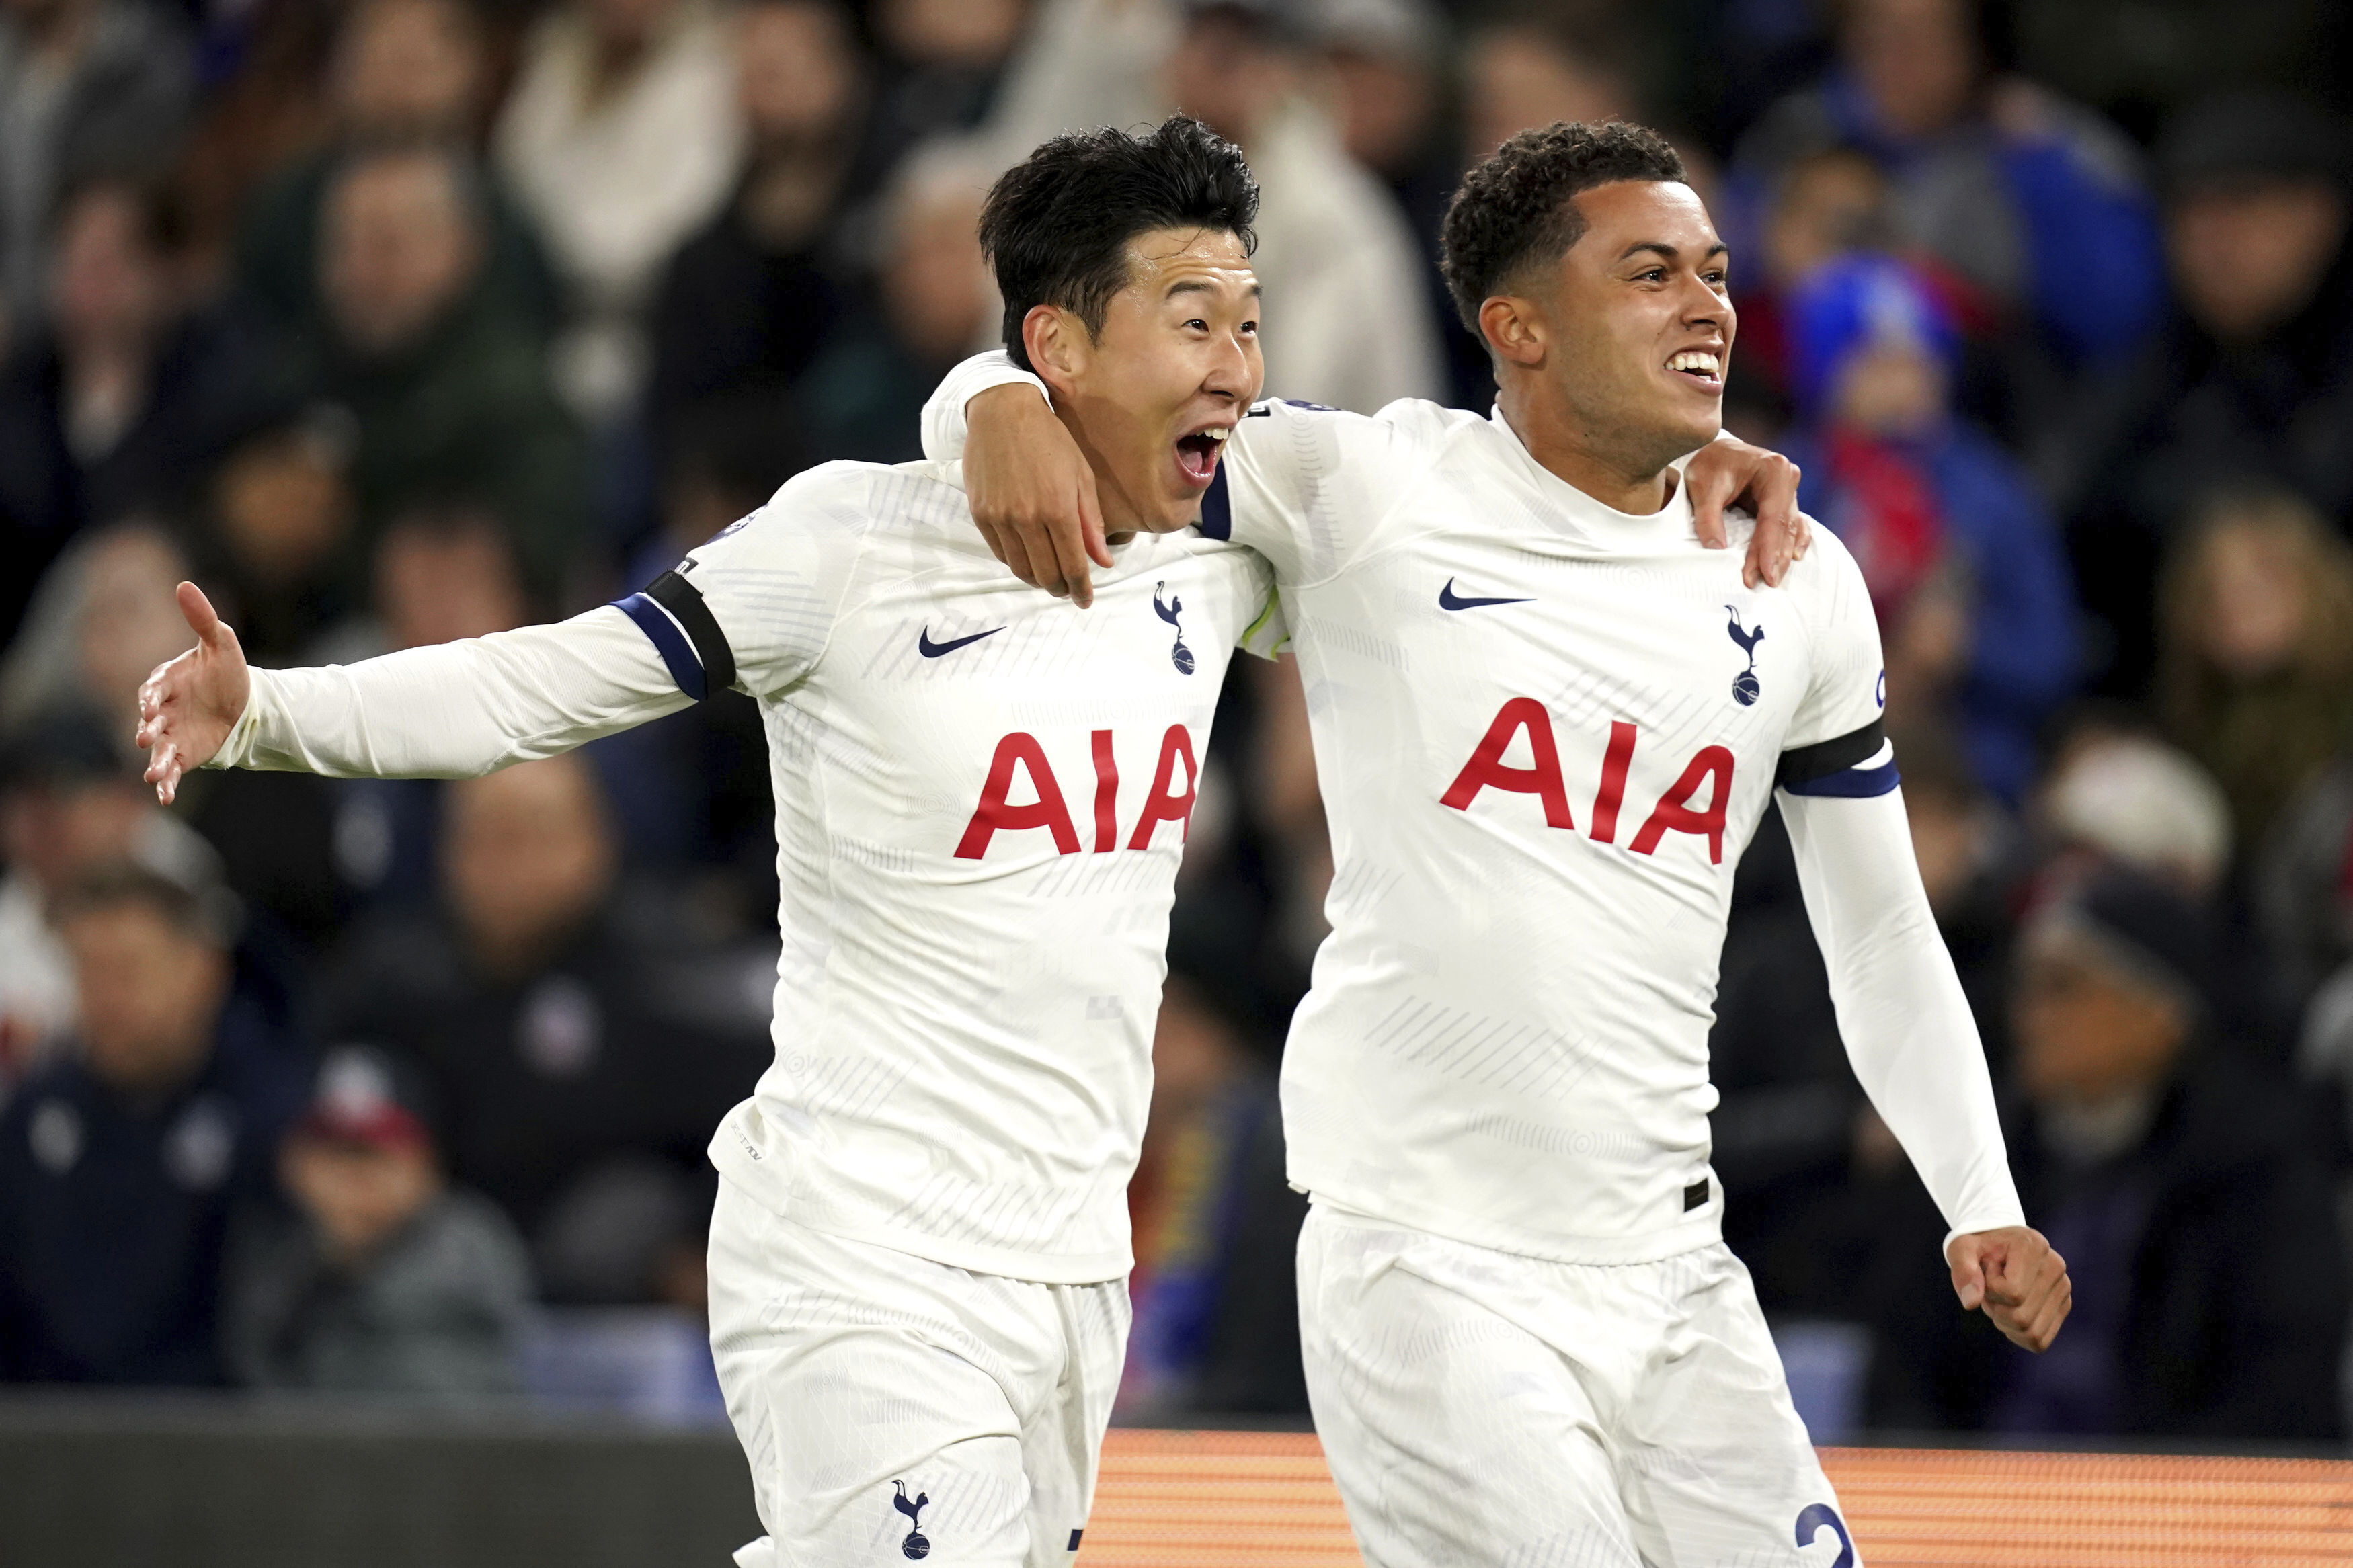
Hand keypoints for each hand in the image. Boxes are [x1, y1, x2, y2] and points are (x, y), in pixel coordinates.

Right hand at [136, 582, 249, 804]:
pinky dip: (166, 784)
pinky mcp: (183, 754)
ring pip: (157, 749)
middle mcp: (164, 710)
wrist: (245, 703)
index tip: (152, 702)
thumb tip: (184, 584)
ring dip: (153, 762)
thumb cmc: (227, 671)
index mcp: (168, 681)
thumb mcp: (221, 642)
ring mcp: (171, 734)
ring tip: (152, 776)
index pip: (154, 687)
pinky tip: (164, 799)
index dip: (152, 696)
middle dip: (148, 728)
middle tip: (145, 736)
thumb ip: (202, 618)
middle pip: (151, 720)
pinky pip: (171, 770)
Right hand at [964, 385, 1112, 607]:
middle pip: (1046, 575)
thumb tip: (1102, 561)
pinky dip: (1016, 563)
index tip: (1085, 600)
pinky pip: (1000, 553)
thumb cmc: (1050, 440)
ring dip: (1037, 580)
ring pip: (1020, 569)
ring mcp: (1001, 517)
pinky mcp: (981, 514)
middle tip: (1068, 589)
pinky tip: (1028, 558)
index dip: (1081, 589)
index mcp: (1059, 508)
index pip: (1073, 565)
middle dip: (1060, 588)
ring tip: (1049, 577)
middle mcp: (1028, 517)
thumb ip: (1091, 522)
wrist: (1003, 412)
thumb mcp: (1081, 476)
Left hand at [1684, 438, 1810, 588]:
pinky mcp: (1784, 499)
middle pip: (1784, 526)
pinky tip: (1792, 559)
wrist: (1713, 451)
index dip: (1768, 549)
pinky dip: (1791, 542)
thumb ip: (1708, 518)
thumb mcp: (1702, 487)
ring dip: (1782, 555)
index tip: (1763, 574)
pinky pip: (1793, 524)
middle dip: (1775, 557)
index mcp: (1773, 470)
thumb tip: (1717, 550)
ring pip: (1790, 528)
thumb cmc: (1709, 465)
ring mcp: (1789, 489)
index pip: (1772, 518)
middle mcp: (1787, 478)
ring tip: (1773, 579)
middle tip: (1767, 583)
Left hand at [1947, 1226, 2071, 1351]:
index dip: (1989, 1289)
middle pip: (2022, 1317)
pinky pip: (2040, 1340)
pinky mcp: (2063, 1305)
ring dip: (2005, 1323)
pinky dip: (2018, 1335)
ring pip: (2032, 1333)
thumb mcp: (1961, 1249)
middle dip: (1995, 1309)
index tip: (1986, 1270)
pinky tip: (2009, 1312)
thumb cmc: (1978, 1247)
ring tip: (2000, 1298)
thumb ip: (1963, 1270)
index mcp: (2034, 1246)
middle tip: (1989, 1288)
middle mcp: (2055, 1267)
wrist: (1997, 1244)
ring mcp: (2063, 1288)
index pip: (2012, 1292)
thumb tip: (1971, 1303)